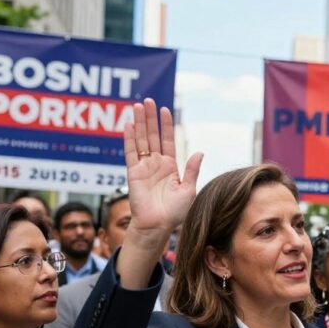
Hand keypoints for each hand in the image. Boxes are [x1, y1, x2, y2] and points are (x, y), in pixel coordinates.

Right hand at [124, 98, 201, 238]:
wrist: (158, 226)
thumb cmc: (175, 212)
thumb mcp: (189, 189)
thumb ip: (192, 170)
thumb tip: (199, 152)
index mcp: (170, 167)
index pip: (168, 140)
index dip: (166, 125)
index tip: (165, 110)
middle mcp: (156, 164)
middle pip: (153, 136)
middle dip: (150, 118)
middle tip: (148, 100)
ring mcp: (144, 167)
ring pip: (141, 140)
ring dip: (139, 123)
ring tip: (137, 106)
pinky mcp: (133, 173)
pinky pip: (130, 153)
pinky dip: (129, 139)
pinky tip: (129, 125)